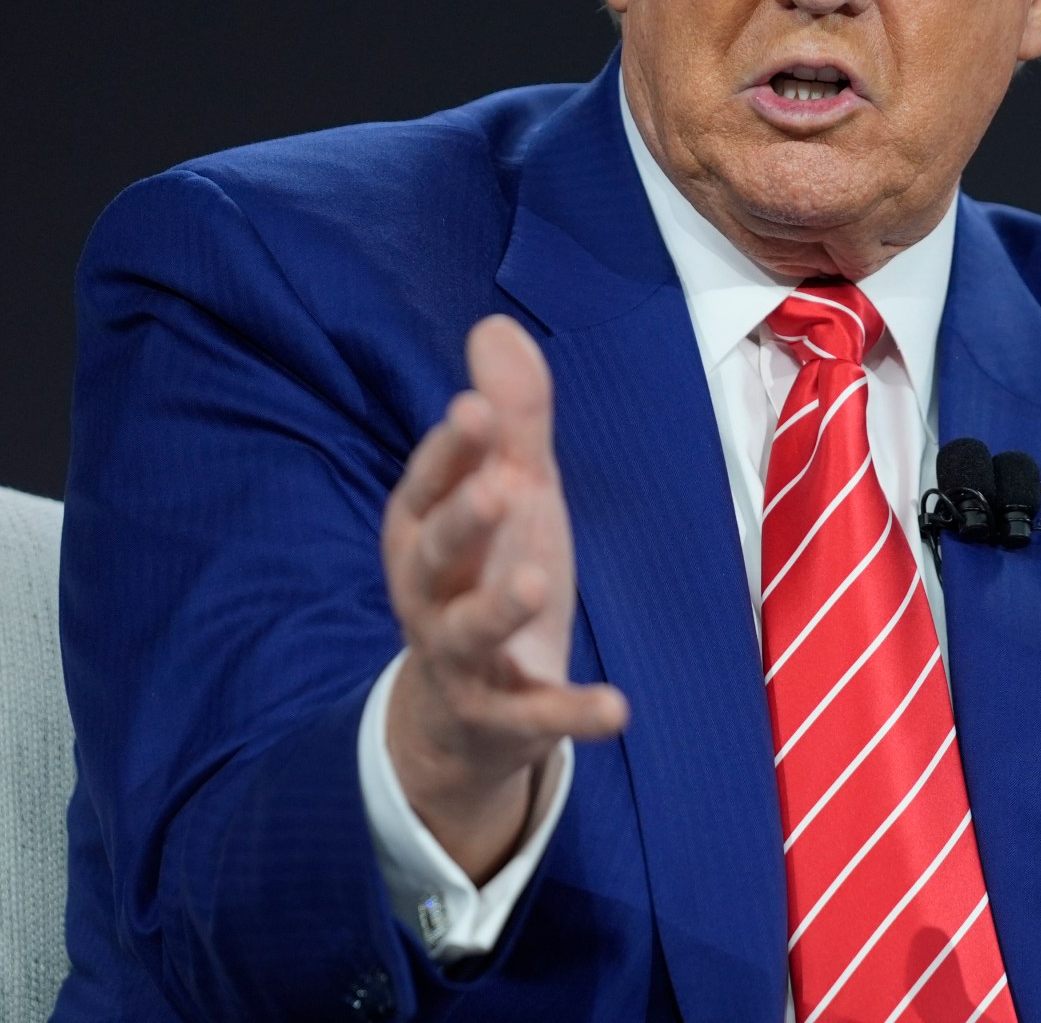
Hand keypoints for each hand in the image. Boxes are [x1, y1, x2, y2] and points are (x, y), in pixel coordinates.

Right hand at [380, 315, 629, 879]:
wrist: (465, 711)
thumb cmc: (486, 572)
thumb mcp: (509, 491)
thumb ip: (511, 418)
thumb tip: (495, 324)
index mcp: (424, 531)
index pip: (428, 486)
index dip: (448, 452)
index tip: (474, 410)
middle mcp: (430, 592)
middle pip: (435, 555)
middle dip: (461, 521)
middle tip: (496, 487)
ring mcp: (462, 657)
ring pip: (468, 632)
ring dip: (498, 607)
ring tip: (533, 580)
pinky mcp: (503, 715)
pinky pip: (536, 716)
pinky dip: (572, 715)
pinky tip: (617, 708)